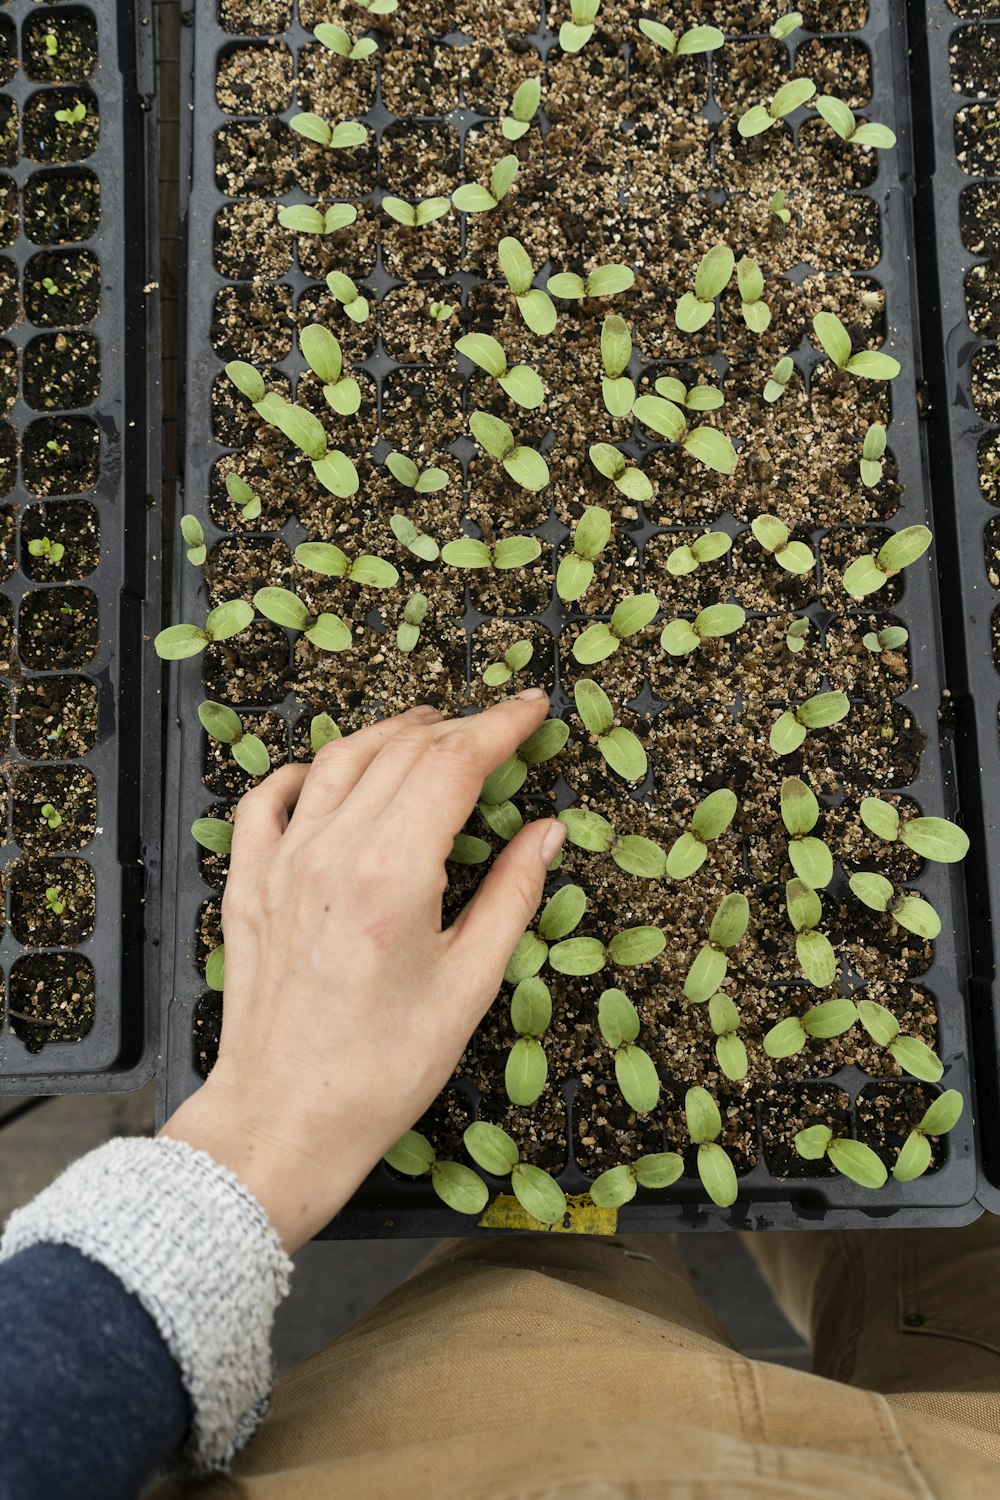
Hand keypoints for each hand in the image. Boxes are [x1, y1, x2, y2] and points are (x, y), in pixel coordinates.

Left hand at [161, 691, 565, 1251]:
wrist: (285, 1118)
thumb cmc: (385, 1067)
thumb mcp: (469, 985)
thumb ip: (510, 895)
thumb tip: (546, 831)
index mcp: (393, 872)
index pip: (453, 764)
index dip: (500, 727)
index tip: (533, 707)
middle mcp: (332, 849)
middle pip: (402, 752)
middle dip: (457, 728)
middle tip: (497, 729)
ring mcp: (281, 861)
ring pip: (339, 760)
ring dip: (390, 734)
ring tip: (428, 727)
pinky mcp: (248, 883)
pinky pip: (269, 799)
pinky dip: (306, 770)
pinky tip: (330, 771)